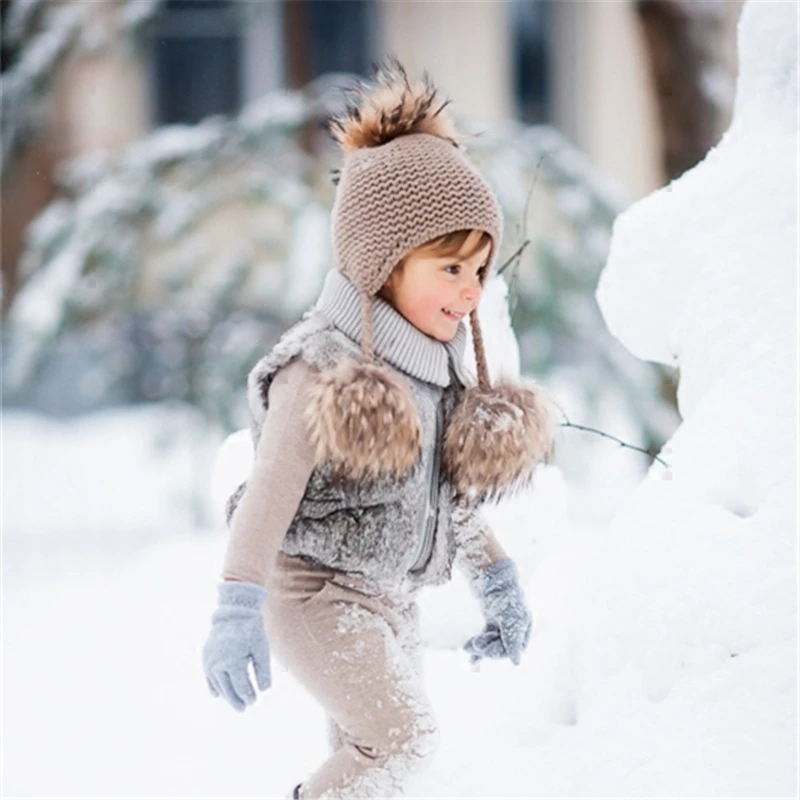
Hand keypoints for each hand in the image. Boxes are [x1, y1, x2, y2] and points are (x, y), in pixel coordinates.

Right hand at [202, 580, 270, 710]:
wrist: (234, 610)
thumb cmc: (251, 629)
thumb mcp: (261, 649)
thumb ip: (263, 670)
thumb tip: (265, 690)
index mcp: (232, 662)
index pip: (241, 686)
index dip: (248, 695)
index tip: (254, 700)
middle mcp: (217, 663)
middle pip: (227, 688)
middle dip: (236, 699)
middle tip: (244, 708)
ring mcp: (209, 660)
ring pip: (217, 683)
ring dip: (225, 694)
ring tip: (235, 703)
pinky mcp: (206, 655)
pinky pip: (208, 675)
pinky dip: (213, 685)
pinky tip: (217, 694)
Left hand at [464, 558, 531, 665]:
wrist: (493, 577)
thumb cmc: (505, 594)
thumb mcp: (509, 617)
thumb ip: (512, 638)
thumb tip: (517, 662)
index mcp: (524, 626)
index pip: (514, 647)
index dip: (499, 651)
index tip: (484, 651)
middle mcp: (516, 627)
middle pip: (502, 647)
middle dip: (487, 648)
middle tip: (474, 645)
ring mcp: (504, 625)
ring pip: (493, 643)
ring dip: (481, 647)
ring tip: (467, 648)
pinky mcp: (493, 622)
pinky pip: (487, 638)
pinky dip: (479, 644)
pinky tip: (470, 654)